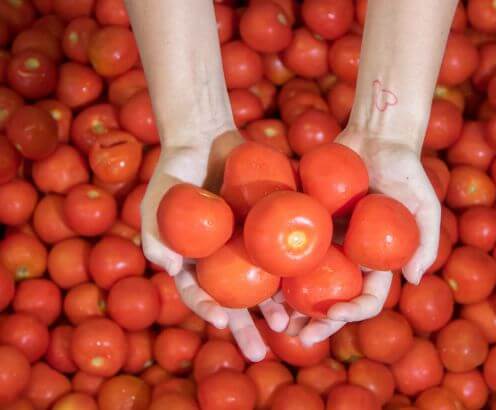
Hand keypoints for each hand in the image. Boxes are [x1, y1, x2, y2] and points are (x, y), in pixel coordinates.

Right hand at [140, 130, 288, 360]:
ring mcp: (249, 245)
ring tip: (290, 325)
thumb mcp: (158, 202)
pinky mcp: (271, 226)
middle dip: (248, 328)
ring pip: (265, 283)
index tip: (222, 322)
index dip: (210, 310)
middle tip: (261, 353)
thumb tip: (170, 270)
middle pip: (238, 300)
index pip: (201, 294)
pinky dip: (294, 270)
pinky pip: (283, 250)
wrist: (205, 138)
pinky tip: (307, 285)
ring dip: (276, 307)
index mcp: (198, 263)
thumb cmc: (174, 172)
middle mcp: (225, 260)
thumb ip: (157, 236)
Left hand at [290, 128, 440, 345]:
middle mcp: (348, 257)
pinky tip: (258, 276)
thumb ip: (425, 240)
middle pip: (331, 298)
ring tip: (271, 318)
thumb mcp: (424, 202)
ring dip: (288, 303)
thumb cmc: (405, 169)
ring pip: (304, 280)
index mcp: (375, 261)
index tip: (334, 315)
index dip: (352, 312)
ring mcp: (325, 241)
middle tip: (294, 337)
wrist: (375, 137)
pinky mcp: (306, 221)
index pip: (367, 298)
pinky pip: (288, 246)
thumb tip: (416, 280)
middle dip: (315, 323)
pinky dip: (275, 265)